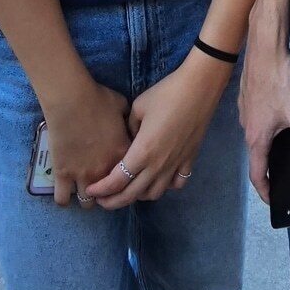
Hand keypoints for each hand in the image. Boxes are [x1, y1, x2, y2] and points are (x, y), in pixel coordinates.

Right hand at [40, 77, 131, 207]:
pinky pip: (62, 199)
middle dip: (107, 193)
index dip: (125, 177)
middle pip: (111, 195)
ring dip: (86, 197)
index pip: (130, 177)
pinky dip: (63, 198)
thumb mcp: (122, 107)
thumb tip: (130, 122)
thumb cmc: (98, 99)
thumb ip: (128, 120)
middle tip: (101, 185)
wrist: (71, 99)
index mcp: (123, 154)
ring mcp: (83, 175)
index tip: (119, 175)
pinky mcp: (63, 174)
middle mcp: (105, 170)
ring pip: (87, 202)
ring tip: (82, 189)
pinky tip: (64, 192)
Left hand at [85, 52, 231, 208]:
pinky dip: (165, 187)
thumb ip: (129, 128)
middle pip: (132, 195)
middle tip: (102, 200)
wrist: (199, 88)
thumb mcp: (138, 107)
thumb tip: (129, 139)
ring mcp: (176, 165)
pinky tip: (159, 179)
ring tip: (129, 188)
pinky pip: (176, 184)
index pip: (117, 181)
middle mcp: (158, 165)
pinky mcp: (189, 160)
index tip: (90, 190)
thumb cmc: (166, 93)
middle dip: (114, 201)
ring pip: (154, 194)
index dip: (101, 189)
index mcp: (142, 152)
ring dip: (138, 196)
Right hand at [239, 32, 289, 201]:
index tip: (274, 200)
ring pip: (258, 130)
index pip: (257, 174)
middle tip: (289, 164)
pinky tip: (284, 109)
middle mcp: (245, 125)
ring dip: (271, 138)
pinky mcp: (247, 92)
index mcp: (255, 138)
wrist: (266, 46)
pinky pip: (258, 113)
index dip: (265, 190)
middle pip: (257, 152)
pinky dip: (269, 119)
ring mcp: (244, 107)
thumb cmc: (281, 84)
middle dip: (272, 162)